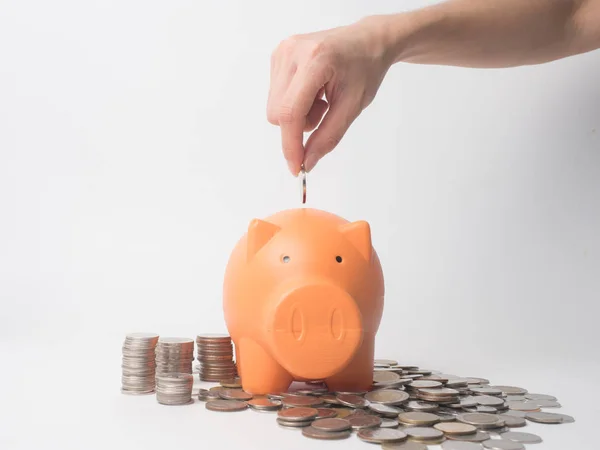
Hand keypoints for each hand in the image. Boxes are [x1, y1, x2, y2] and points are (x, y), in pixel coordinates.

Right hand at [267, 16, 393, 174]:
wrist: (367, 41)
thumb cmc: (365, 69)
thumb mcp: (352, 107)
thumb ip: (328, 137)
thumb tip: (307, 162)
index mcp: (315, 60)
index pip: (290, 112)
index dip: (291, 144)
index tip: (296, 168)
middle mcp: (292, 51)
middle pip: (278, 113)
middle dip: (300, 126)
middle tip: (325, 112)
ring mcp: (282, 51)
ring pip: (274, 107)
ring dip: (297, 114)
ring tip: (321, 99)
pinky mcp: (278, 55)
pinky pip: (276, 95)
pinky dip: (294, 102)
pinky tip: (313, 91)